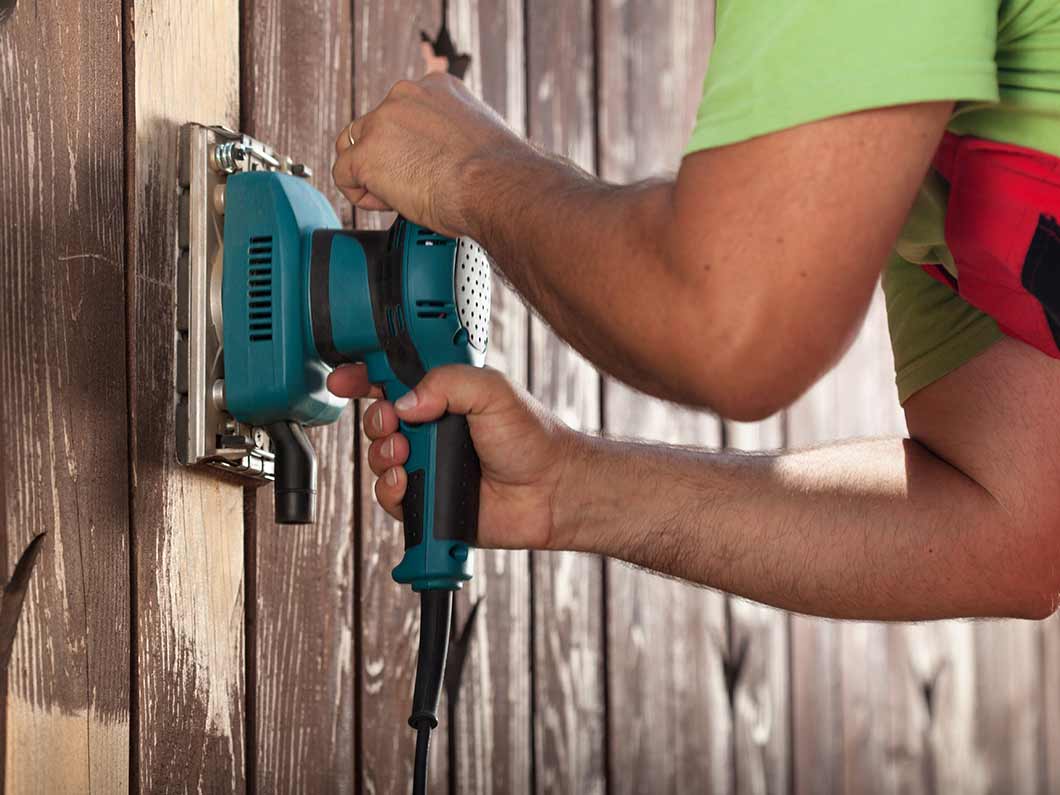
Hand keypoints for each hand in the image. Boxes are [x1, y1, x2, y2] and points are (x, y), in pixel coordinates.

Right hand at [327, 363, 578, 550]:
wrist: (552, 491)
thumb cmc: (533, 438)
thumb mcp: (493, 391)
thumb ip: (447, 382)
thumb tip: (404, 402)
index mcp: (444, 395)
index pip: (392, 378)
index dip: (364, 376)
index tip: (344, 379)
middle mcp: (431, 428)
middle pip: (377, 418)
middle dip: (376, 420)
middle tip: (394, 424)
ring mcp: (427, 464)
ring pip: (378, 458)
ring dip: (384, 455)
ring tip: (408, 456)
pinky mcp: (427, 499)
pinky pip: (390, 496)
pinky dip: (392, 490)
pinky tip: (409, 483)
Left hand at [332, 73, 532, 237]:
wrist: (495, 187)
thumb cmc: (496, 176)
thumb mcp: (477, 138)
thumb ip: (452, 137)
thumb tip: (449, 158)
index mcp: (436, 87)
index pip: (402, 112)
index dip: (407, 145)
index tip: (423, 165)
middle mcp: (405, 95)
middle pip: (374, 127)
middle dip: (386, 158)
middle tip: (411, 184)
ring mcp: (382, 122)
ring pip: (353, 147)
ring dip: (369, 174)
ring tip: (398, 195)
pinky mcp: (366, 154)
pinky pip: (343, 175)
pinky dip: (360, 195)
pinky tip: (386, 203)